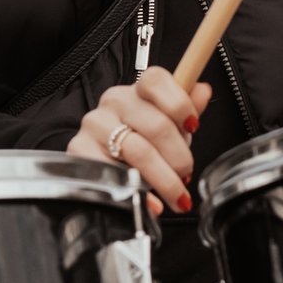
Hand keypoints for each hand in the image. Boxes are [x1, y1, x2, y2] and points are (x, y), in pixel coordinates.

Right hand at [67, 66, 213, 214]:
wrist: (104, 160)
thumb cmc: (141, 138)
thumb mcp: (167, 124)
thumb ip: (186, 108)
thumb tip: (203, 91)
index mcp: (137, 90)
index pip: (156, 81)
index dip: (180, 103)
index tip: (193, 126)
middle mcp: (114, 101)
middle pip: (156, 125)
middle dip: (179, 157)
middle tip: (186, 174)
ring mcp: (95, 124)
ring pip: (138, 152)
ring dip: (164, 180)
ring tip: (177, 195)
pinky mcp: (79, 149)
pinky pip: (112, 172)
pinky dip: (137, 192)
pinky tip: (151, 201)